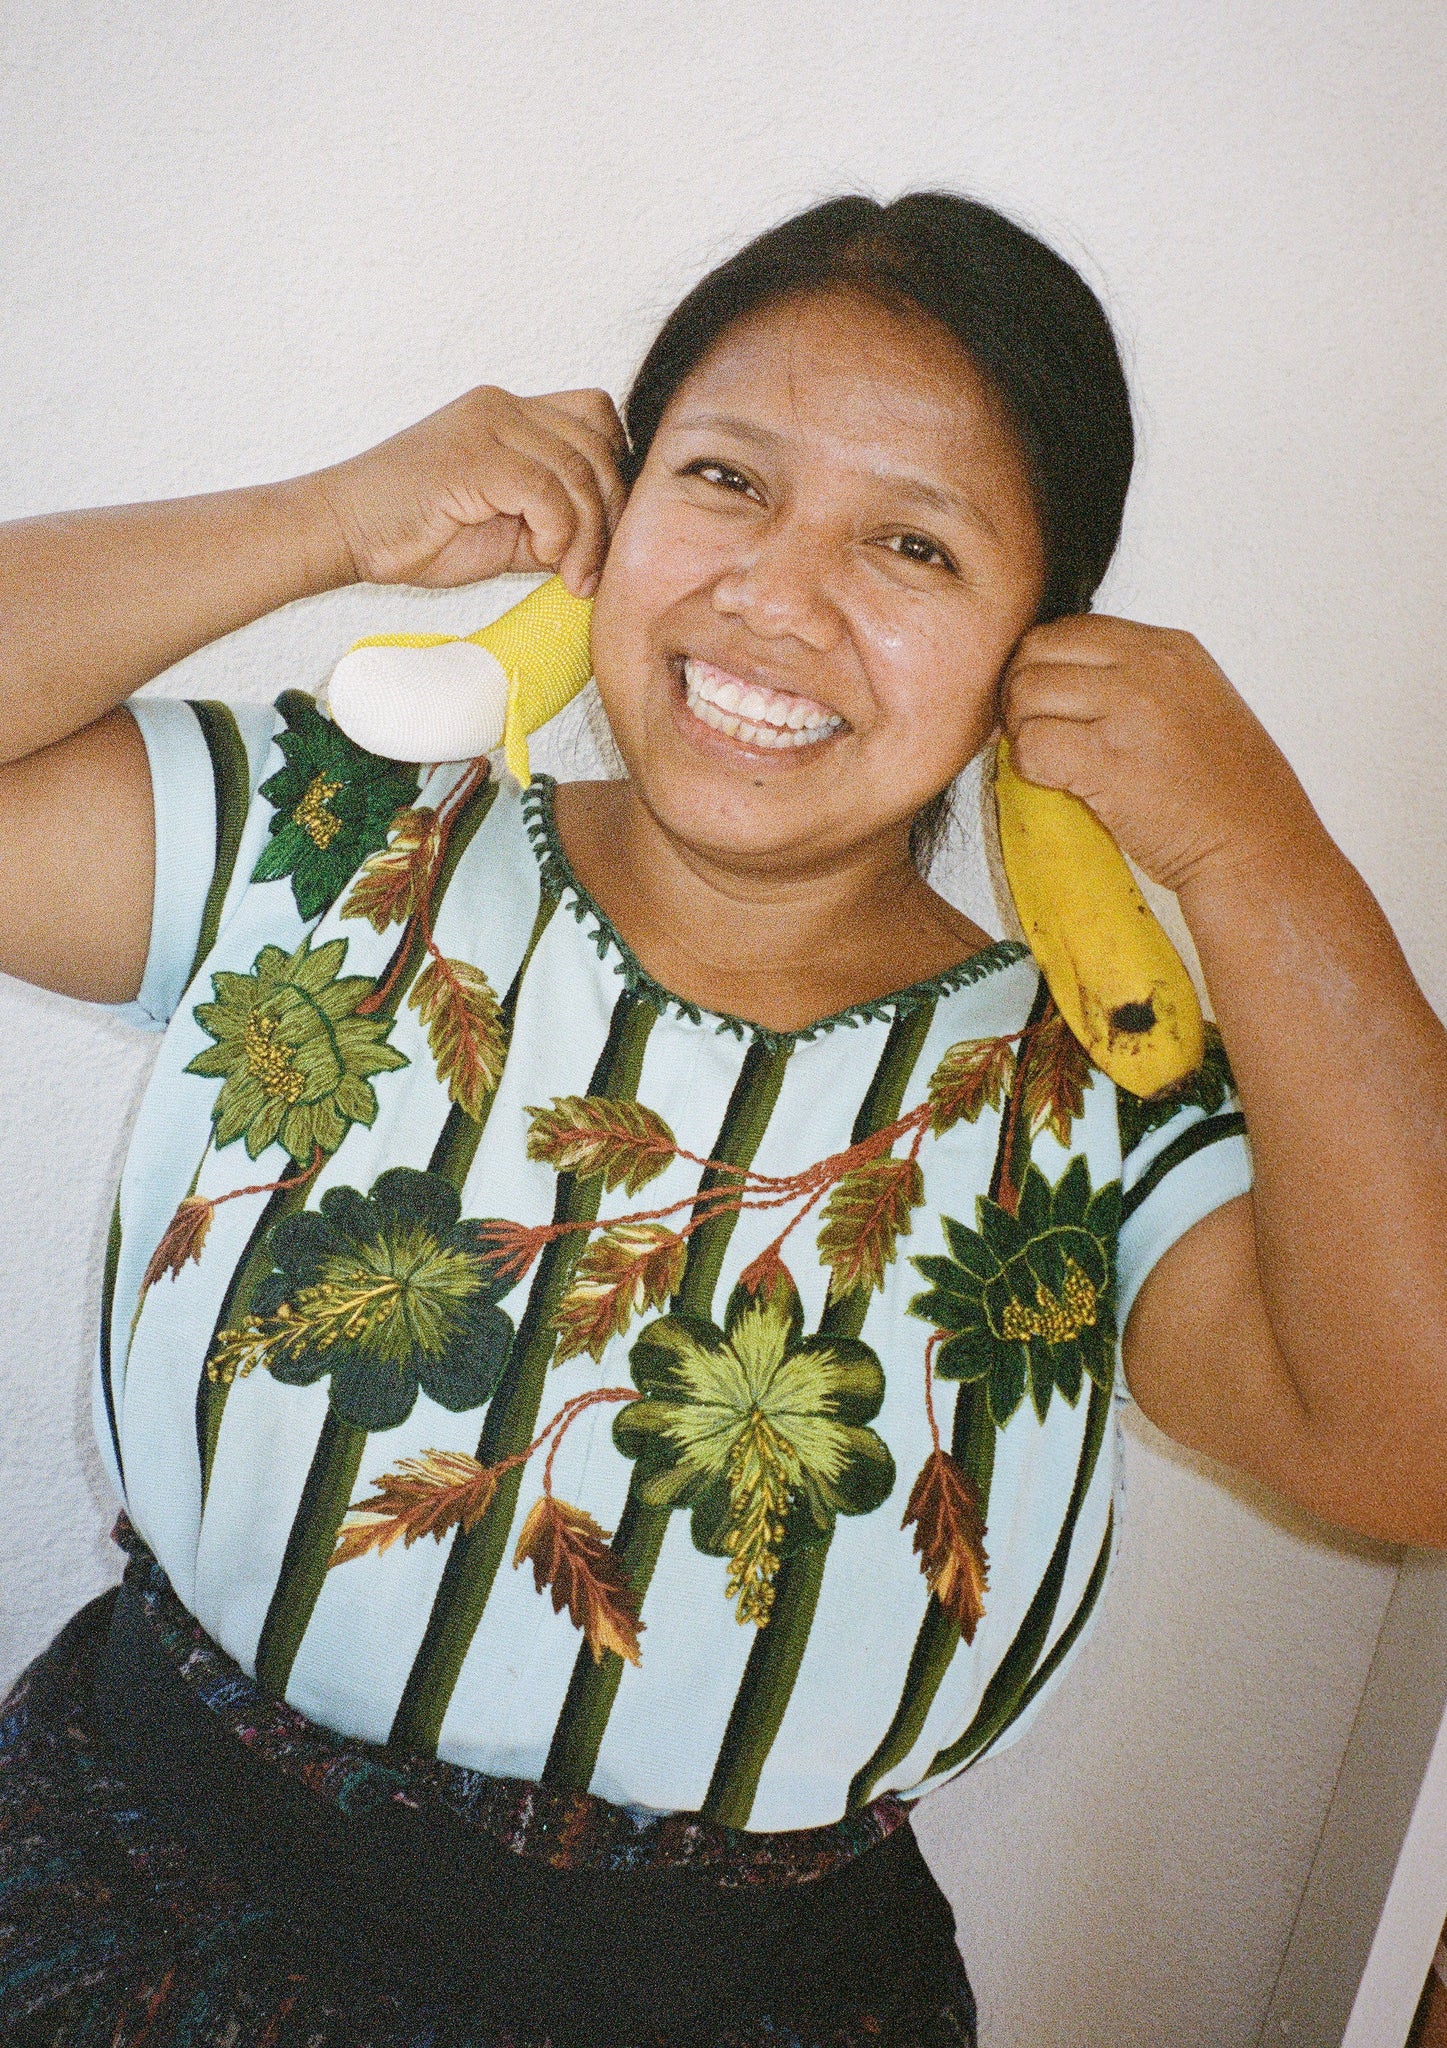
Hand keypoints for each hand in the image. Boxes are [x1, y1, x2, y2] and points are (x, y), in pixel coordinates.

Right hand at [313, 385, 627, 596]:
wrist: (343, 531)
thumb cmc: (414, 533)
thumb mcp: (503, 530)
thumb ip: (552, 524)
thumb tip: (604, 546)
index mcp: (509, 415)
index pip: (595, 415)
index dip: (614, 469)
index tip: (603, 529)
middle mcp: (502, 407)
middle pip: (597, 443)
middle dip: (610, 513)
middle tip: (592, 569)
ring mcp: (486, 425)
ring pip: (576, 468)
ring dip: (587, 533)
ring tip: (569, 575)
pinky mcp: (473, 455)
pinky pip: (545, 489)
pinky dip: (558, 531)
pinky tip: (542, 558)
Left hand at [999, 614, 1319, 896]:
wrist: (1257, 845)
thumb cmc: (1222, 789)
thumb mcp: (1193, 702)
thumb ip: (1134, 679)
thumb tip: (1057, 682)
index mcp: (1168, 646)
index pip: (1070, 630)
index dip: (1042, 667)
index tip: (1048, 707)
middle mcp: (1149, 665)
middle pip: (1037, 652)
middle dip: (1021, 694)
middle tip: (1035, 734)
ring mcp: (1130, 708)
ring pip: (1026, 694)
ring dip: (1022, 731)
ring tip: (1051, 762)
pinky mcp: (1109, 759)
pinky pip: (1032, 745)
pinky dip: (1030, 768)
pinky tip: (1060, 785)